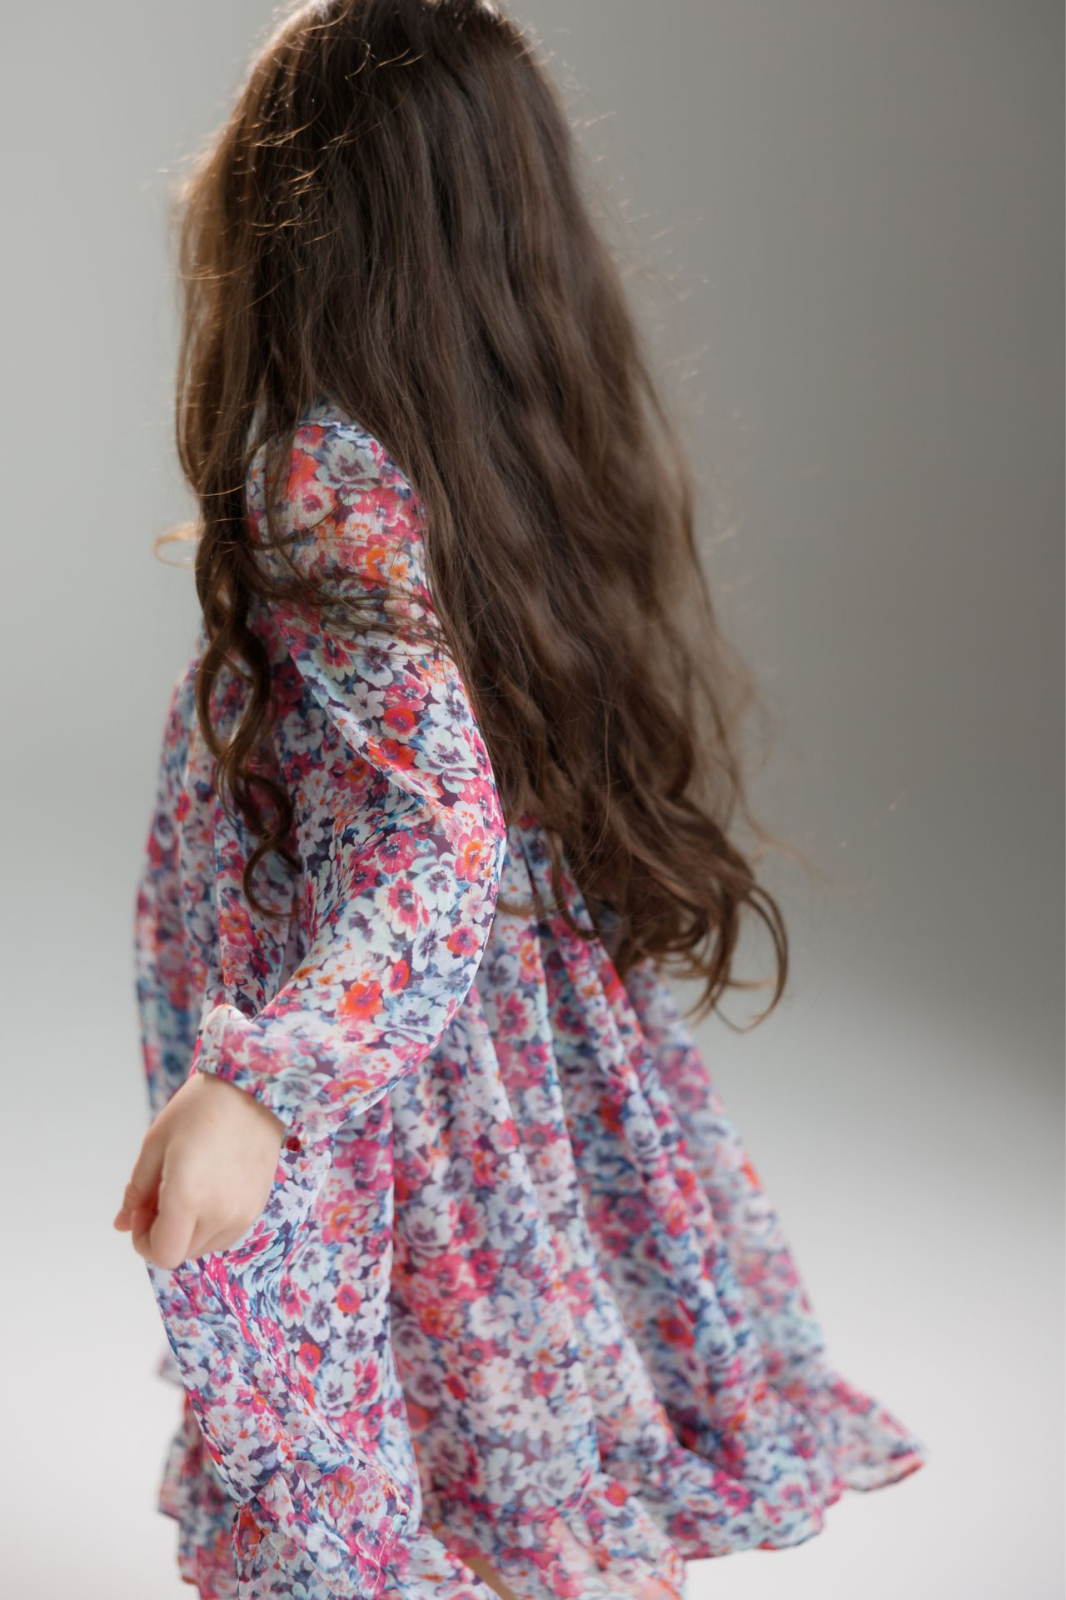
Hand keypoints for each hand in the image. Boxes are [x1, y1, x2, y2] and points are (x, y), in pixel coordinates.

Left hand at [113, 1069, 287, 1268]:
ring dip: (187, 1230)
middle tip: (160, 1194)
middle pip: (182, 1253)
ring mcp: (243, 1213)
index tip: (143, 1210)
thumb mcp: (155, 1145)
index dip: (143, 1240)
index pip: (162, 1255)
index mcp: (188, 1198)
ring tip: (187, 1189)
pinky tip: (209, 1190)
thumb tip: (121, 1224)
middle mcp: (219, 1214)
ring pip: (204, 1246)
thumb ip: (136, 1191)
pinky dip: (210, 1224)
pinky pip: (226, 1234)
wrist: (253, 1090)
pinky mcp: (257, 1207)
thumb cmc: (199, 1109)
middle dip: (163, 1232)